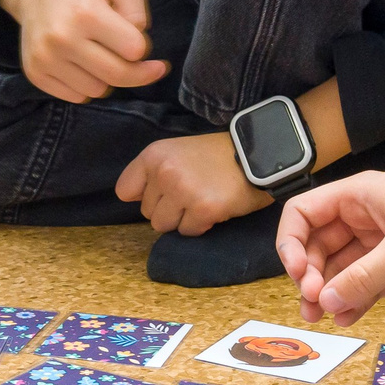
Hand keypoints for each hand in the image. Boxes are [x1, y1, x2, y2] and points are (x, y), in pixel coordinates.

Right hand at [0, 0, 170, 102]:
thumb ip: (138, 8)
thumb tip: (138, 46)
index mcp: (86, 12)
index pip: (134, 50)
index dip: (142, 46)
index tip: (139, 40)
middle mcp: (62, 38)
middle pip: (118, 75)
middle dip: (138, 73)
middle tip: (144, 66)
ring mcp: (45, 58)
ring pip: (98, 90)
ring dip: (107, 78)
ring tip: (101, 54)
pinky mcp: (35, 72)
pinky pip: (76, 97)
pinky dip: (87, 86)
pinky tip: (84, 64)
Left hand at [118, 132, 270, 235]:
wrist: (259, 154)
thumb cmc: (218, 155)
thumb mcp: (179, 152)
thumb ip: (154, 171)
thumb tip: (133, 197)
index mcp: (154, 155)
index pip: (125, 190)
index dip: (145, 195)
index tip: (164, 192)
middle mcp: (164, 172)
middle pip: (147, 212)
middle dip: (168, 208)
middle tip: (193, 192)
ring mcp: (182, 191)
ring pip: (163, 226)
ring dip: (182, 219)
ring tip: (202, 200)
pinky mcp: (202, 210)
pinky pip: (187, 232)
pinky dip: (201, 225)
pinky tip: (214, 207)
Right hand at [277, 163, 384, 326]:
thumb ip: (365, 274)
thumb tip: (325, 301)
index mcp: (358, 196)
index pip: (304, 214)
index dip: (291, 244)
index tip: (299, 275)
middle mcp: (367, 219)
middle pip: (318, 247)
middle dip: (309, 275)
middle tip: (314, 305)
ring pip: (343, 270)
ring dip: (330, 293)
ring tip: (323, 320)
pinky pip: (371, 285)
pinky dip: (357, 301)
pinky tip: (347, 319)